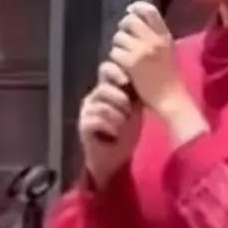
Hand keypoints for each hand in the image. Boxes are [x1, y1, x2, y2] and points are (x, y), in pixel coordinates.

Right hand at [78, 60, 142, 187]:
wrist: (115, 158)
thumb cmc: (126, 132)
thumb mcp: (135, 109)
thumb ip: (135, 93)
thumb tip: (144, 76)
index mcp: (107, 89)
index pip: (106, 69)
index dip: (116, 71)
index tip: (126, 81)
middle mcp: (94, 98)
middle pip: (103, 88)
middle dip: (120, 99)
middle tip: (129, 112)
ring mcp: (86, 112)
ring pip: (101, 106)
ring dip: (117, 116)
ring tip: (123, 125)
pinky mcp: (83, 126)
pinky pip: (96, 120)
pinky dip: (110, 127)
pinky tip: (115, 134)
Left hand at [110, 1, 207, 143]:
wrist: (171, 99)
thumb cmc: (170, 80)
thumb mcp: (168, 52)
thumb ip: (157, 38)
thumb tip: (140, 25)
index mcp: (165, 36)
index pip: (149, 10)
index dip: (136, 8)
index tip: (130, 12)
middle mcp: (153, 40)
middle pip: (130, 21)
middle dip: (123, 28)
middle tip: (124, 38)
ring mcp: (142, 51)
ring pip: (119, 38)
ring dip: (118, 46)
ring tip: (124, 57)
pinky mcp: (131, 63)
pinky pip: (115, 53)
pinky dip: (116, 60)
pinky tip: (122, 68)